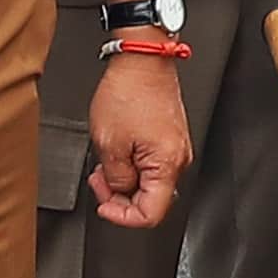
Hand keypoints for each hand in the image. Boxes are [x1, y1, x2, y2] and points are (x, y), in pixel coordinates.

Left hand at [84, 47, 192, 226]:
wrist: (141, 60)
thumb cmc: (129, 92)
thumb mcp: (109, 143)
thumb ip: (115, 178)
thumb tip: (119, 190)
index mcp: (167, 165)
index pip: (150, 214)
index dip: (122, 217)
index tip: (104, 206)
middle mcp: (178, 159)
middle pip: (151, 200)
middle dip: (120, 196)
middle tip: (99, 179)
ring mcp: (175, 148)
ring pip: (149, 182)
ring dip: (124, 179)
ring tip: (106, 161)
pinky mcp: (169, 138)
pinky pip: (151, 164)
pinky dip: (132, 164)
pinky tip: (118, 150)